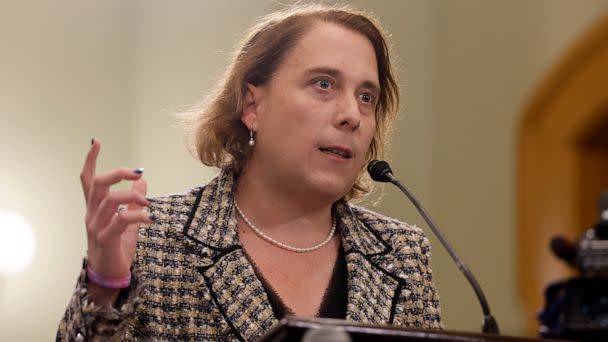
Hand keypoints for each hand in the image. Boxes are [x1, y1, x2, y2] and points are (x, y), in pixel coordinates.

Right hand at [80, 139, 152, 291]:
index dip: (90, 160)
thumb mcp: (127, 221)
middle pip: (98, 185)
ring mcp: (97, 227)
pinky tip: (151, 218)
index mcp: (95, 208)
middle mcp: (92, 214)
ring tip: (149, 202)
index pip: (87, 179)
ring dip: (132, 196)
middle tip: (137, 172)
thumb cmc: (116, 247)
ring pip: (109, 201)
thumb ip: (133, 202)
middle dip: (117, 173)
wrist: (109, 275)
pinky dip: (137, 216)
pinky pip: (120, 221)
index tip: (96, 142)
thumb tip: (142, 181)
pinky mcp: (106, 240)